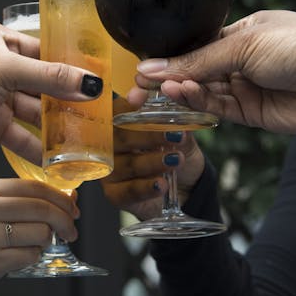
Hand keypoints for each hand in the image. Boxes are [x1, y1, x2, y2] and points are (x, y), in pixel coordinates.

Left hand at [0, 19, 103, 167]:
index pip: (40, 49)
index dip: (67, 64)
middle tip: (95, 110)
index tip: (95, 78)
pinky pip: (22, 133)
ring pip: (33, 109)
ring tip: (81, 136)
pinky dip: (37, 144)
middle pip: (40, 81)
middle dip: (65, 98)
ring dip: (54, 124)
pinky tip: (56, 157)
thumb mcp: (4, 71)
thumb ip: (49, 77)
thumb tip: (89, 82)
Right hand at [0, 178, 79, 295]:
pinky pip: (30, 255)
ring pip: (40, 233)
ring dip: (47, 241)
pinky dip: (34, 256)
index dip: (60, 197)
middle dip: (65, 220)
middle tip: (71, 230)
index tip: (72, 207)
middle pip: (42, 208)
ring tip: (37, 244)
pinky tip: (22, 256)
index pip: (34, 186)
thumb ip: (18, 200)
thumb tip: (67, 198)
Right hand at [98, 98, 205, 219]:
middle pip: (119, 137)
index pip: (118, 111)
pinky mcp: (115, 194)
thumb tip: (178, 112)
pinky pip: (127, 191)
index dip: (129, 106)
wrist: (185, 186)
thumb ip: (178, 123)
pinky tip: (161, 184)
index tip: (143, 100)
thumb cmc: (176, 152)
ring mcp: (110, 171)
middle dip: (147, 135)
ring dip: (152, 162)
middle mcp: (110, 146)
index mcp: (121, 124)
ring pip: (126, 165)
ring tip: (176, 160)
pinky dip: (146, 188)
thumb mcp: (181, 134)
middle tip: (174, 135)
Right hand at [129, 10, 295, 133]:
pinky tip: (182, 94)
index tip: (139, 68)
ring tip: (163, 88)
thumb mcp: (242, 44)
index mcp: (240, 32)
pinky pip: (217, 109)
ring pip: (202, 91)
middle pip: (194, 71)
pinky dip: (198, 103)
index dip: (167, 57)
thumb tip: (150, 67)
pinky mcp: (252, 113)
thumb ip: (195, 61)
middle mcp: (241, 60)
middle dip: (166, 78)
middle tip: (138, 87)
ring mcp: (246, 87)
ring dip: (181, 90)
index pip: (194, 46)